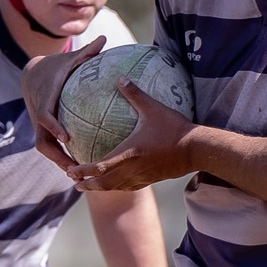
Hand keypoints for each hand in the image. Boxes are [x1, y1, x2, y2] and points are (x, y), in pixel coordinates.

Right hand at [20, 37, 105, 173]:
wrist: (32, 74)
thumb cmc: (56, 66)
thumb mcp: (69, 59)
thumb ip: (87, 53)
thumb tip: (104, 39)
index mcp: (44, 100)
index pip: (45, 117)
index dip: (53, 127)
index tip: (67, 138)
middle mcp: (39, 116)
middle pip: (42, 143)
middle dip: (56, 158)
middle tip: (74, 171)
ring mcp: (40, 126)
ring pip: (46, 149)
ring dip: (60, 163)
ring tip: (80, 177)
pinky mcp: (43, 131)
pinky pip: (52, 147)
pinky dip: (63, 157)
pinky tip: (82, 167)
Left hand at [67, 78, 197, 192]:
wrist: (196, 149)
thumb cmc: (173, 128)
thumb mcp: (152, 108)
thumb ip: (134, 93)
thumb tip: (119, 77)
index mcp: (128, 154)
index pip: (99, 167)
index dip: (83, 171)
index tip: (71, 170)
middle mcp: (132, 169)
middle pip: (104, 184)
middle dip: (87, 184)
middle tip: (75, 182)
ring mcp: (142, 177)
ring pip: (116, 188)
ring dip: (100, 188)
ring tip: (90, 186)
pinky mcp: (151, 179)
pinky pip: (130, 187)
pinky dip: (118, 187)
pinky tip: (116, 183)